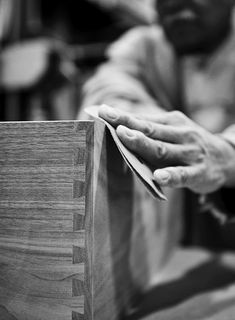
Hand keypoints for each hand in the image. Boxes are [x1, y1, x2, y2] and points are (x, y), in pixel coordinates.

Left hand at [99, 105, 234, 193]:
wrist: (225, 158)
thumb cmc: (189, 144)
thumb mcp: (173, 132)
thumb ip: (151, 131)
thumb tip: (120, 127)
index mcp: (173, 122)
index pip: (144, 119)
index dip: (123, 116)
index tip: (102, 110)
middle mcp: (181, 134)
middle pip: (151, 130)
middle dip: (129, 125)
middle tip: (108, 120)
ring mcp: (190, 153)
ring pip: (163, 149)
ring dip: (144, 143)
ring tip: (125, 137)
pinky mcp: (199, 172)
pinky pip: (183, 174)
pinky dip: (171, 175)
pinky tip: (158, 177)